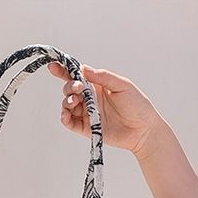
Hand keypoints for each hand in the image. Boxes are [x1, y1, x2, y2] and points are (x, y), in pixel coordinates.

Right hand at [47, 61, 163, 158]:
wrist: (144, 130)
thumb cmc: (137, 105)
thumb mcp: (122, 85)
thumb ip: (103, 77)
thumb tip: (83, 69)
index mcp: (97, 85)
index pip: (77, 76)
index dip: (64, 71)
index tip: (54, 66)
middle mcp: (90, 98)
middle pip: (70, 89)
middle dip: (69, 86)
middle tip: (78, 88)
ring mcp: (88, 114)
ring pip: (67, 105)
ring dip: (66, 101)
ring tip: (75, 101)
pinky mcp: (87, 129)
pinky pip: (70, 123)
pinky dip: (64, 118)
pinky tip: (66, 114)